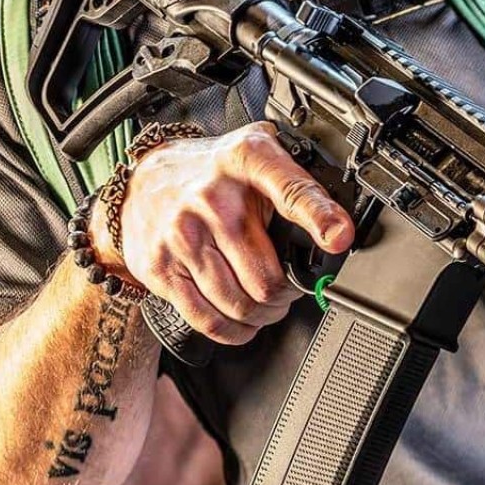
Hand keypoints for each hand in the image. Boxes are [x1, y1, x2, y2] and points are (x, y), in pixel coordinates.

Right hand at [90, 121, 353, 343]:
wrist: (144, 178)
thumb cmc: (213, 173)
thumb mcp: (260, 153)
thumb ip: (300, 184)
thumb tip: (339, 229)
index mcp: (247, 161)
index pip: (291, 191)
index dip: (320, 218)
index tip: (339, 238)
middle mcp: (212, 199)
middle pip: (267, 278)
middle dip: (287, 295)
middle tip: (289, 292)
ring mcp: (182, 236)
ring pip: (240, 304)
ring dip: (263, 315)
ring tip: (267, 305)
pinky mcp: (159, 268)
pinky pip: (206, 318)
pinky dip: (234, 331)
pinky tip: (243, 322)